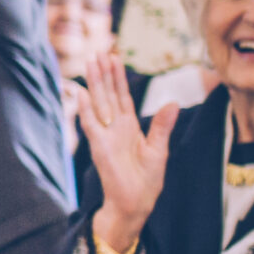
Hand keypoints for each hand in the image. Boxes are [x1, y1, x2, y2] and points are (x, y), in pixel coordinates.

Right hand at [70, 54, 172, 253]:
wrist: (135, 202)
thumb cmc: (147, 180)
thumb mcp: (159, 149)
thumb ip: (162, 126)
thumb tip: (172, 103)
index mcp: (130, 127)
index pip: (123, 96)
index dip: (118, 77)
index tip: (114, 58)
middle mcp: (115, 127)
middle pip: (108, 94)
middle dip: (104, 73)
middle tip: (99, 52)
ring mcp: (105, 135)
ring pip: (98, 103)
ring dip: (94, 83)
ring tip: (90, 63)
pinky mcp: (99, 146)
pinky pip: (90, 123)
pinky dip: (85, 108)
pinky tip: (82, 92)